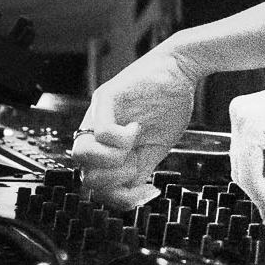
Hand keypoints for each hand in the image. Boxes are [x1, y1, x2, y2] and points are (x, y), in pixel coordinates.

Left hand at [70, 48, 200, 209]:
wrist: (182, 69)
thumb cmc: (171, 104)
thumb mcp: (156, 148)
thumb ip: (140, 170)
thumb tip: (131, 194)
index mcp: (108, 147)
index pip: (95, 182)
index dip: (114, 195)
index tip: (139, 192)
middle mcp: (96, 132)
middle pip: (83, 172)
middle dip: (113, 178)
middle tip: (135, 165)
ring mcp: (97, 114)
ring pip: (81, 153)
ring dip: (111, 159)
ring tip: (133, 145)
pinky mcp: (105, 97)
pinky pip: (100, 131)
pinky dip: (120, 138)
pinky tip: (136, 128)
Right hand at [228, 74, 264, 223]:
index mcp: (249, 119)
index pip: (246, 171)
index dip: (260, 198)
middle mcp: (240, 114)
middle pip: (243, 168)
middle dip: (262, 190)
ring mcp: (244, 113)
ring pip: (247, 162)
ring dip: (264, 179)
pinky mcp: (252, 117)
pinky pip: (252, 151)